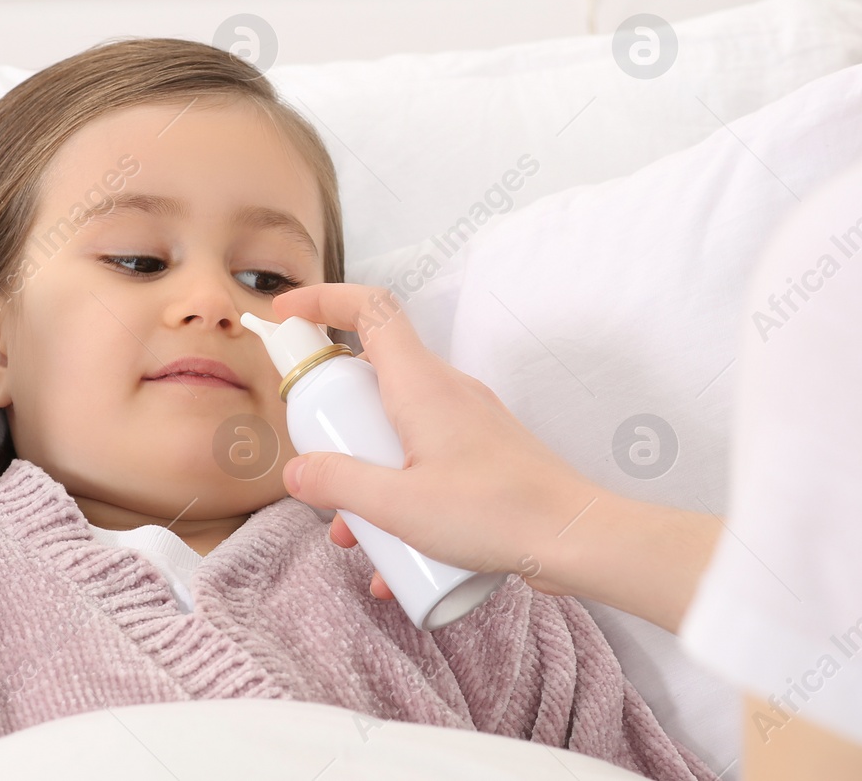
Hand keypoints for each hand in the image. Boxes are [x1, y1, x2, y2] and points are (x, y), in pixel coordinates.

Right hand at [270, 283, 599, 599]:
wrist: (575, 538)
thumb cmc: (494, 513)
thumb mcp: (398, 505)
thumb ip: (340, 484)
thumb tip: (297, 470)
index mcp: (422, 384)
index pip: (370, 310)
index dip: (323, 299)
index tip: (286, 314)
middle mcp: (446, 391)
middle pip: (373, 377)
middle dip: (335, 421)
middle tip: (315, 462)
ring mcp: (468, 422)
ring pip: (397, 429)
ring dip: (366, 473)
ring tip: (352, 536)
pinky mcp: (484, 455)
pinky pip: (426, 462)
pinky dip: (401, 498)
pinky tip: (393, 562)